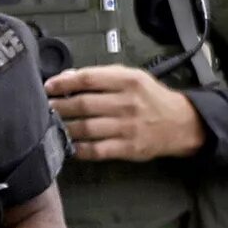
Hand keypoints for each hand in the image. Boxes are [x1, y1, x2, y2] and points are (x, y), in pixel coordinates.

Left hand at [46, 64, 203, 162]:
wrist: (180, 124)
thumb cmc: (152, 98)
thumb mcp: (132, 78)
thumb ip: (102, 76)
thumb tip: (68, 77)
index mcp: (128, 81)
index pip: (88, 79)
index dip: (63, 83)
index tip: (48, 87)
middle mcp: (127, 103)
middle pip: (83, 104)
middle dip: (59, 107)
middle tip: (46, 108)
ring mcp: (128, 127)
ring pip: (87, 128)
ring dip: (65, 128)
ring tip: (53, 126)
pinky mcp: (129, 148)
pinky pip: (97, 150)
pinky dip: (80, 149)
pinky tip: (70, 146)